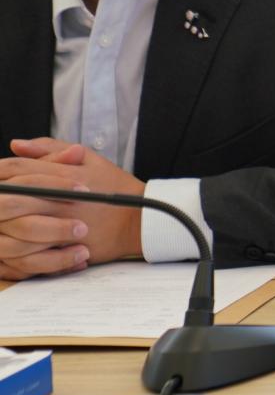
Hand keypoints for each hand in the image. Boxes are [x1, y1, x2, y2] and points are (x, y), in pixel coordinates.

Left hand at [0, 139, 144, 276]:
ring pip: (16, 224)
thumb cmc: (115, 186)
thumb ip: (51, 149)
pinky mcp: (65, 246)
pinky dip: (15, 247)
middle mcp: (60, 198)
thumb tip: (16, 144)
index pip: (17, 167)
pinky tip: (9, 242)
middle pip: (11, 196)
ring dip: (3, 223)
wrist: (141, 219)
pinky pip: (30, 250)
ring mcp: (61, 223)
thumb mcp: (89, 159)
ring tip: (1, 221)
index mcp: (64, 174)